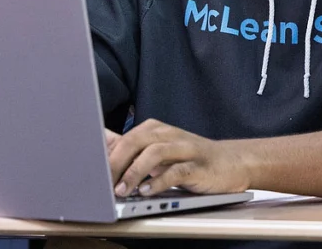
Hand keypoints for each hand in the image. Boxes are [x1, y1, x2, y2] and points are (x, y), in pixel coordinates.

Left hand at [108, 119, 252, 196]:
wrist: (232, 162)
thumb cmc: (190, 158)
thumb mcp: (159, 150)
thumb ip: (132, 148)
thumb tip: (101, 143)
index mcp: (155, 130)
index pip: (125, 137)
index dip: (106, 154)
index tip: (90, 171)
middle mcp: (168, 135)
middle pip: (135, 141)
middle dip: (116, 162)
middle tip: (103, 183)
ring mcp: (184, 149)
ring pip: (154, 153)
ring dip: (134, 173)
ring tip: (122, 190)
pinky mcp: (198, 166)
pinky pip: (176, 171)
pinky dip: (159, 181)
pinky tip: (147, 191)